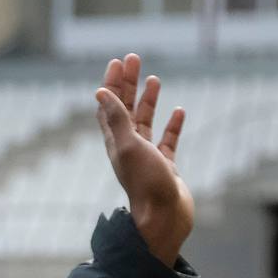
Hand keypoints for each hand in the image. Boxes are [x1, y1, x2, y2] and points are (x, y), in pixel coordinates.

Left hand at [94, 53, 192, 266]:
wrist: (164, 218)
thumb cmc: (146, 183)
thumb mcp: (129, 146)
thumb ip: (116, 119)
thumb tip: (98, 92)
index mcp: (116, 142)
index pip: (109, 106)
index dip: (112, 84)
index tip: (119, 62)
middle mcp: (129, 148)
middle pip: (126, 109)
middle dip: (129, 84)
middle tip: (135, 59)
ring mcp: (147, 158)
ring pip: (145, 122)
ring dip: (148, 100)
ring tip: (154, 79)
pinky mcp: (165, 167)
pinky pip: (168, 141)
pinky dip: (172, 125)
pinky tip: (179, 111)